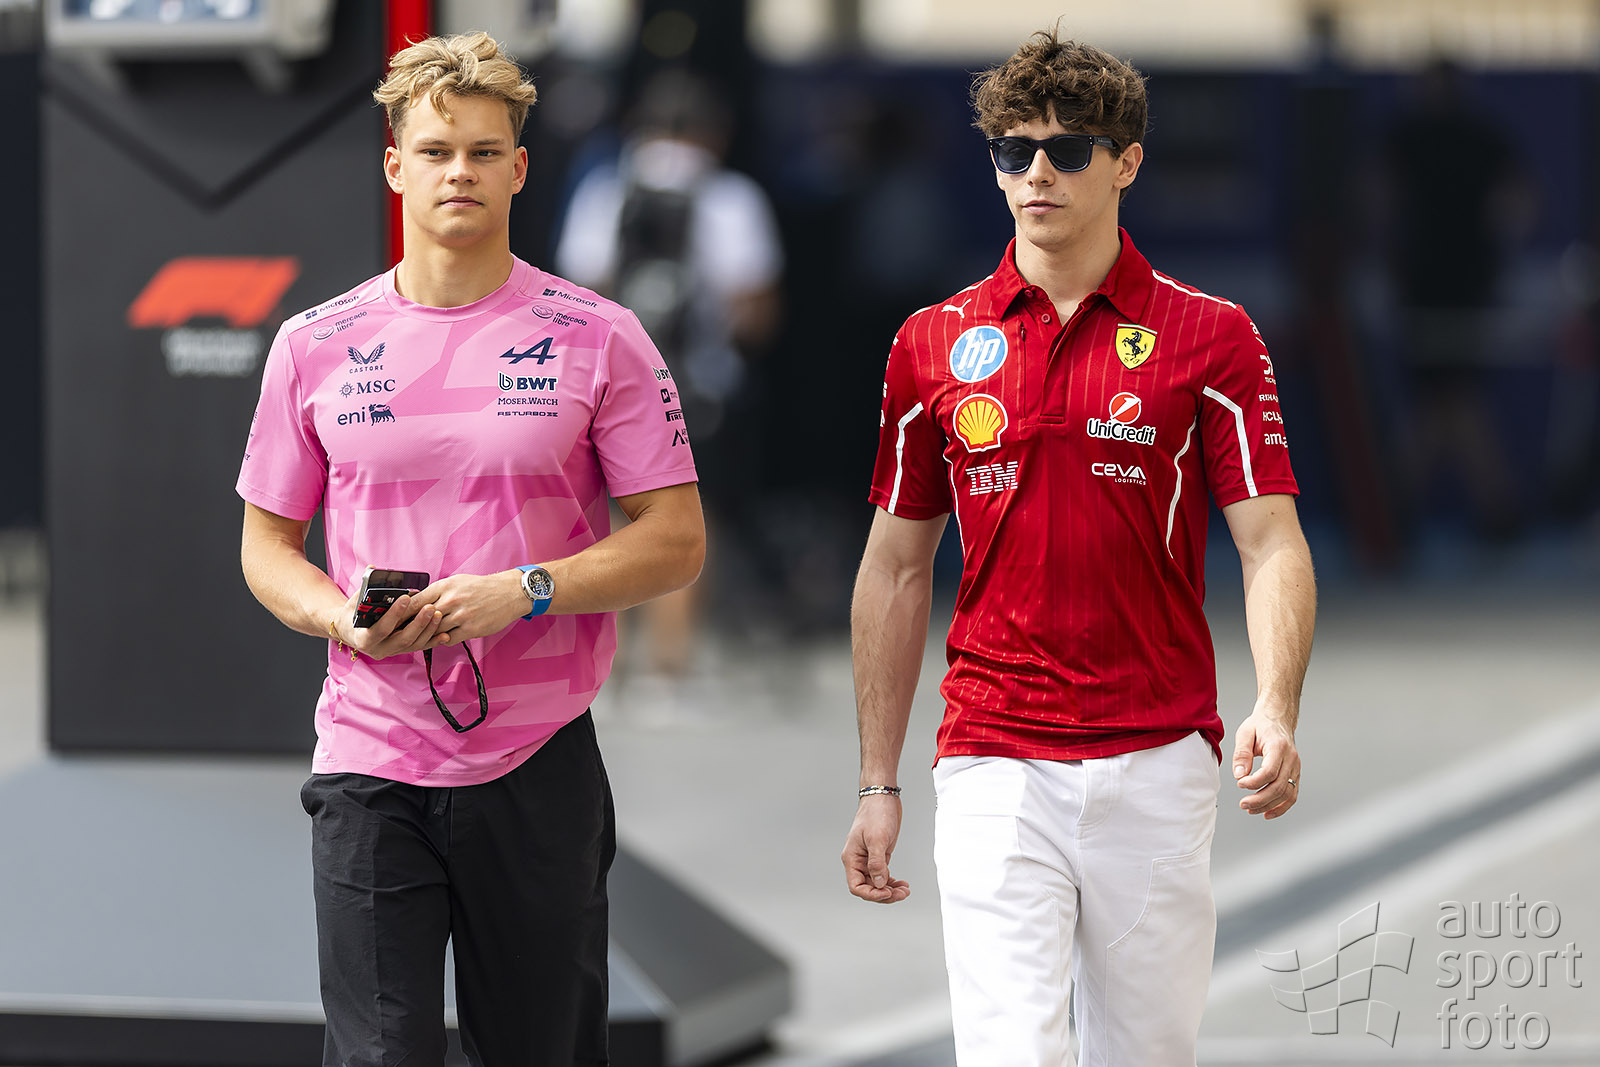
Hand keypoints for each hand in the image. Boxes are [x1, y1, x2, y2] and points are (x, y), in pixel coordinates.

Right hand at [334, 584, 443, 660]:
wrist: (351, 631)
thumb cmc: (354, 613)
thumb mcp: (355, 601)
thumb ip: (364, 587)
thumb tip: (373, 568)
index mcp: (364, 638)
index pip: (382, 628)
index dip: (394, 614)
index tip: (406, 598)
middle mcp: (378, 650)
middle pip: (403, 639)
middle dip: (418, 623)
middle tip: (431, 607)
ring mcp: (391, 652)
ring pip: (414, 644)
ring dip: (428, 630)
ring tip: (438, 614)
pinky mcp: (401, 652)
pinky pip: (419, 648)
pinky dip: (432, 641)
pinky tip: (445, 635)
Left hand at [411, 570, 529, 645]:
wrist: (509, 593)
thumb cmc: (481, 587)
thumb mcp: (456, 581)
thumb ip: (437, 592)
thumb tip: (417, 600)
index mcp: (444, 587)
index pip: (415, 601)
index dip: (402, 612)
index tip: (393, 618)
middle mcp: (450, 601)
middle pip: (421, 619)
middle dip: (411, 627)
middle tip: (400, 634)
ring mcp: (461, 616)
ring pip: (434, 631)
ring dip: (428, 636)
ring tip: (420, 639)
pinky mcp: (471, 629)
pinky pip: (448, 640)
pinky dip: (444, 640)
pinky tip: (444, 637)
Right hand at [842, 796, 910, 903]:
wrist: (883, 798)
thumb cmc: (876, 813)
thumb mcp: (877, 839)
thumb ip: (877, 863)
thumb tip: (880, 884)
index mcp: (852, 858)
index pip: (856, 886)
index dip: (872, 894)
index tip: (887, 892)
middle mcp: (858, 861)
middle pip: (868, 888)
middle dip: (884, 894)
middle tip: (902, 894)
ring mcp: (869, 859)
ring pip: (877, 883)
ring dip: (890, 890)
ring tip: (905, 890)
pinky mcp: (879, 855)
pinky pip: (883, 875)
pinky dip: (891, 882)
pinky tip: (901, 883)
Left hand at [1232, 708, 1300, 818]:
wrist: (1277, 719)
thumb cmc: (1260, 725)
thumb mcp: (1245, 733)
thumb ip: (1241, 754)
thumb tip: (1239, 775)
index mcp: (1279, 747)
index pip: (1270, 771)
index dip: (1254, 782)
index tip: (1240, 784)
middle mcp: (1291, 759)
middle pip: (1279, 786)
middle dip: (1260, 799)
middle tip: (1243, 804)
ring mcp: (1296, 767)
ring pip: (1286, 794)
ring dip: (1268, 805)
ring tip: (1251, 810)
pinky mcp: (1295, 774)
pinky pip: (1292, 794)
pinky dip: (1281, 807)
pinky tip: (1267, 813)